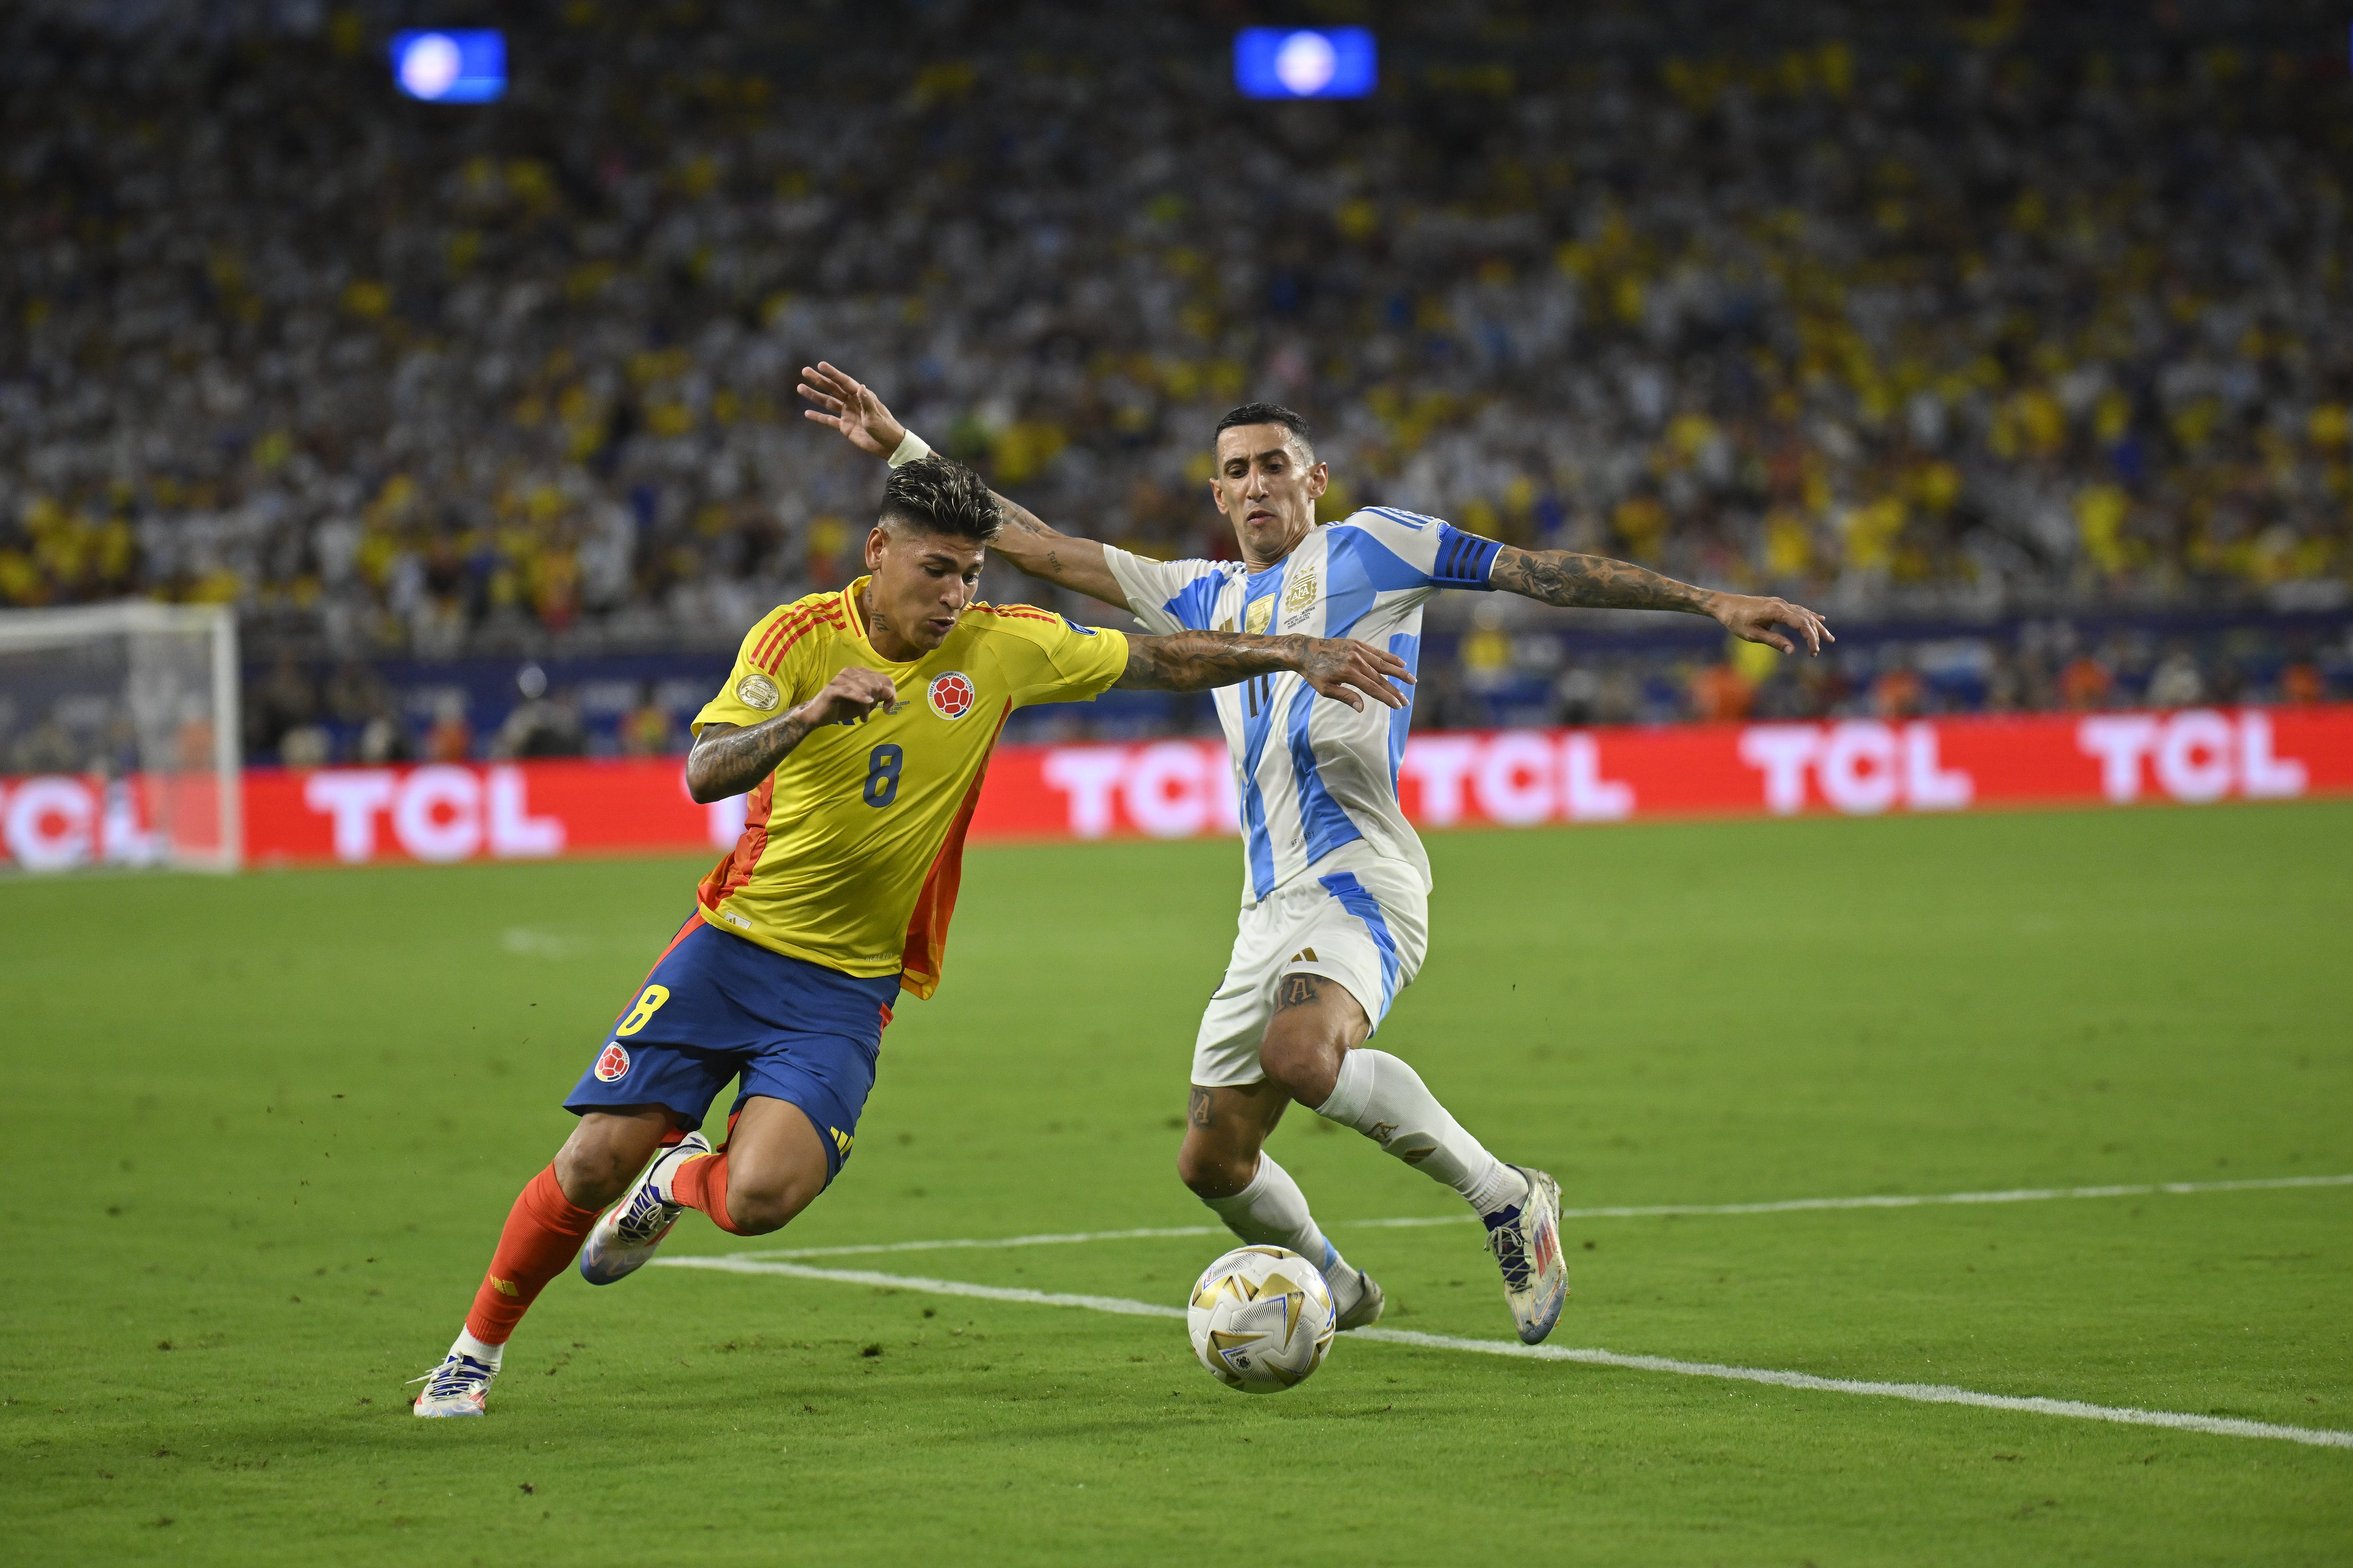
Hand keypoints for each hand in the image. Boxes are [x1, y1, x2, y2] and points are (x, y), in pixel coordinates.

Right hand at [792, 667, 898, 727]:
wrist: (820, 714)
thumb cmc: (843, 707)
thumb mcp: (865, 703)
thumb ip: (878, 697)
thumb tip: (889, 693)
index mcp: (860, 673)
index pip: (885, 679)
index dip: (891, 694)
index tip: (887, 708)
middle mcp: (851, 671)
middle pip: (876, 684)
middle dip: (878, 701)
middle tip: (870, 713)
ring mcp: (841, 678)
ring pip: (865, 689)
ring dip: (866, 706)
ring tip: (863, 716)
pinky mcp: (833, 688)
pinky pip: (850, 692)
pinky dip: (861, 697)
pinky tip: (868, 702)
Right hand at [797, 362, 906, 458]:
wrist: (889, 446)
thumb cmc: (885, 428)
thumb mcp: (875, 415)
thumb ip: (867, 402)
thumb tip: (860, 386)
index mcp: (861, 395)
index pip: (844, 382)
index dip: (832, 373)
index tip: (820, 365)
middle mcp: (852, 402)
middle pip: (832, 388)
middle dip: (818, 380)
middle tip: (804, 371)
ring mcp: (847, 413)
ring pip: (827, 402)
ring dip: (814, 396)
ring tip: (800, 387)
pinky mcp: (845, 427)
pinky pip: (829, 420)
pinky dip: (818, 417)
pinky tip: (807, 413)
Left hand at [1292, 637, 1414, 710]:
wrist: (1305, 650)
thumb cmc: (1314, 673)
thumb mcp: (1325, 689)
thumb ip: (1345, 696)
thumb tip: (1362, 708)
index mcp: (1348, 673)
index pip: (1373, 688)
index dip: (1386, 697)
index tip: (1398, 705)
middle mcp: (1356, 660)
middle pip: (1381, 677)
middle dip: (1395, 690)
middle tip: (1407, 701)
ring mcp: (1358, 650)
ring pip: (1383, 663)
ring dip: (1399, 672)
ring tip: (1412, 680)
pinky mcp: (1357, 644)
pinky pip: (1377, 652)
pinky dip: (1390, 657)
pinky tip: (1401, 663)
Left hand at [1710, 593, 1833, 655]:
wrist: (1725, 605)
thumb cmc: (1735, 620)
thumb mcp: (1752, 635)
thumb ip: (1773, 642)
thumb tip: (1792, 651)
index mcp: (1776, 611)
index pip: (1801, 623)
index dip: (1810, 637)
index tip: (1813, 651)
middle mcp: (1781, 604)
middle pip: (1806, 619)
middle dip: (1815, 635)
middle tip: (1817, 651)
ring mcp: (1780, 603)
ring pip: (1804, 614)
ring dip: (1816, 626)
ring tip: (1829, 638)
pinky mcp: (1777, 604)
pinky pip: (1798, 610)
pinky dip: (1809, 616)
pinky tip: (1819, 619)